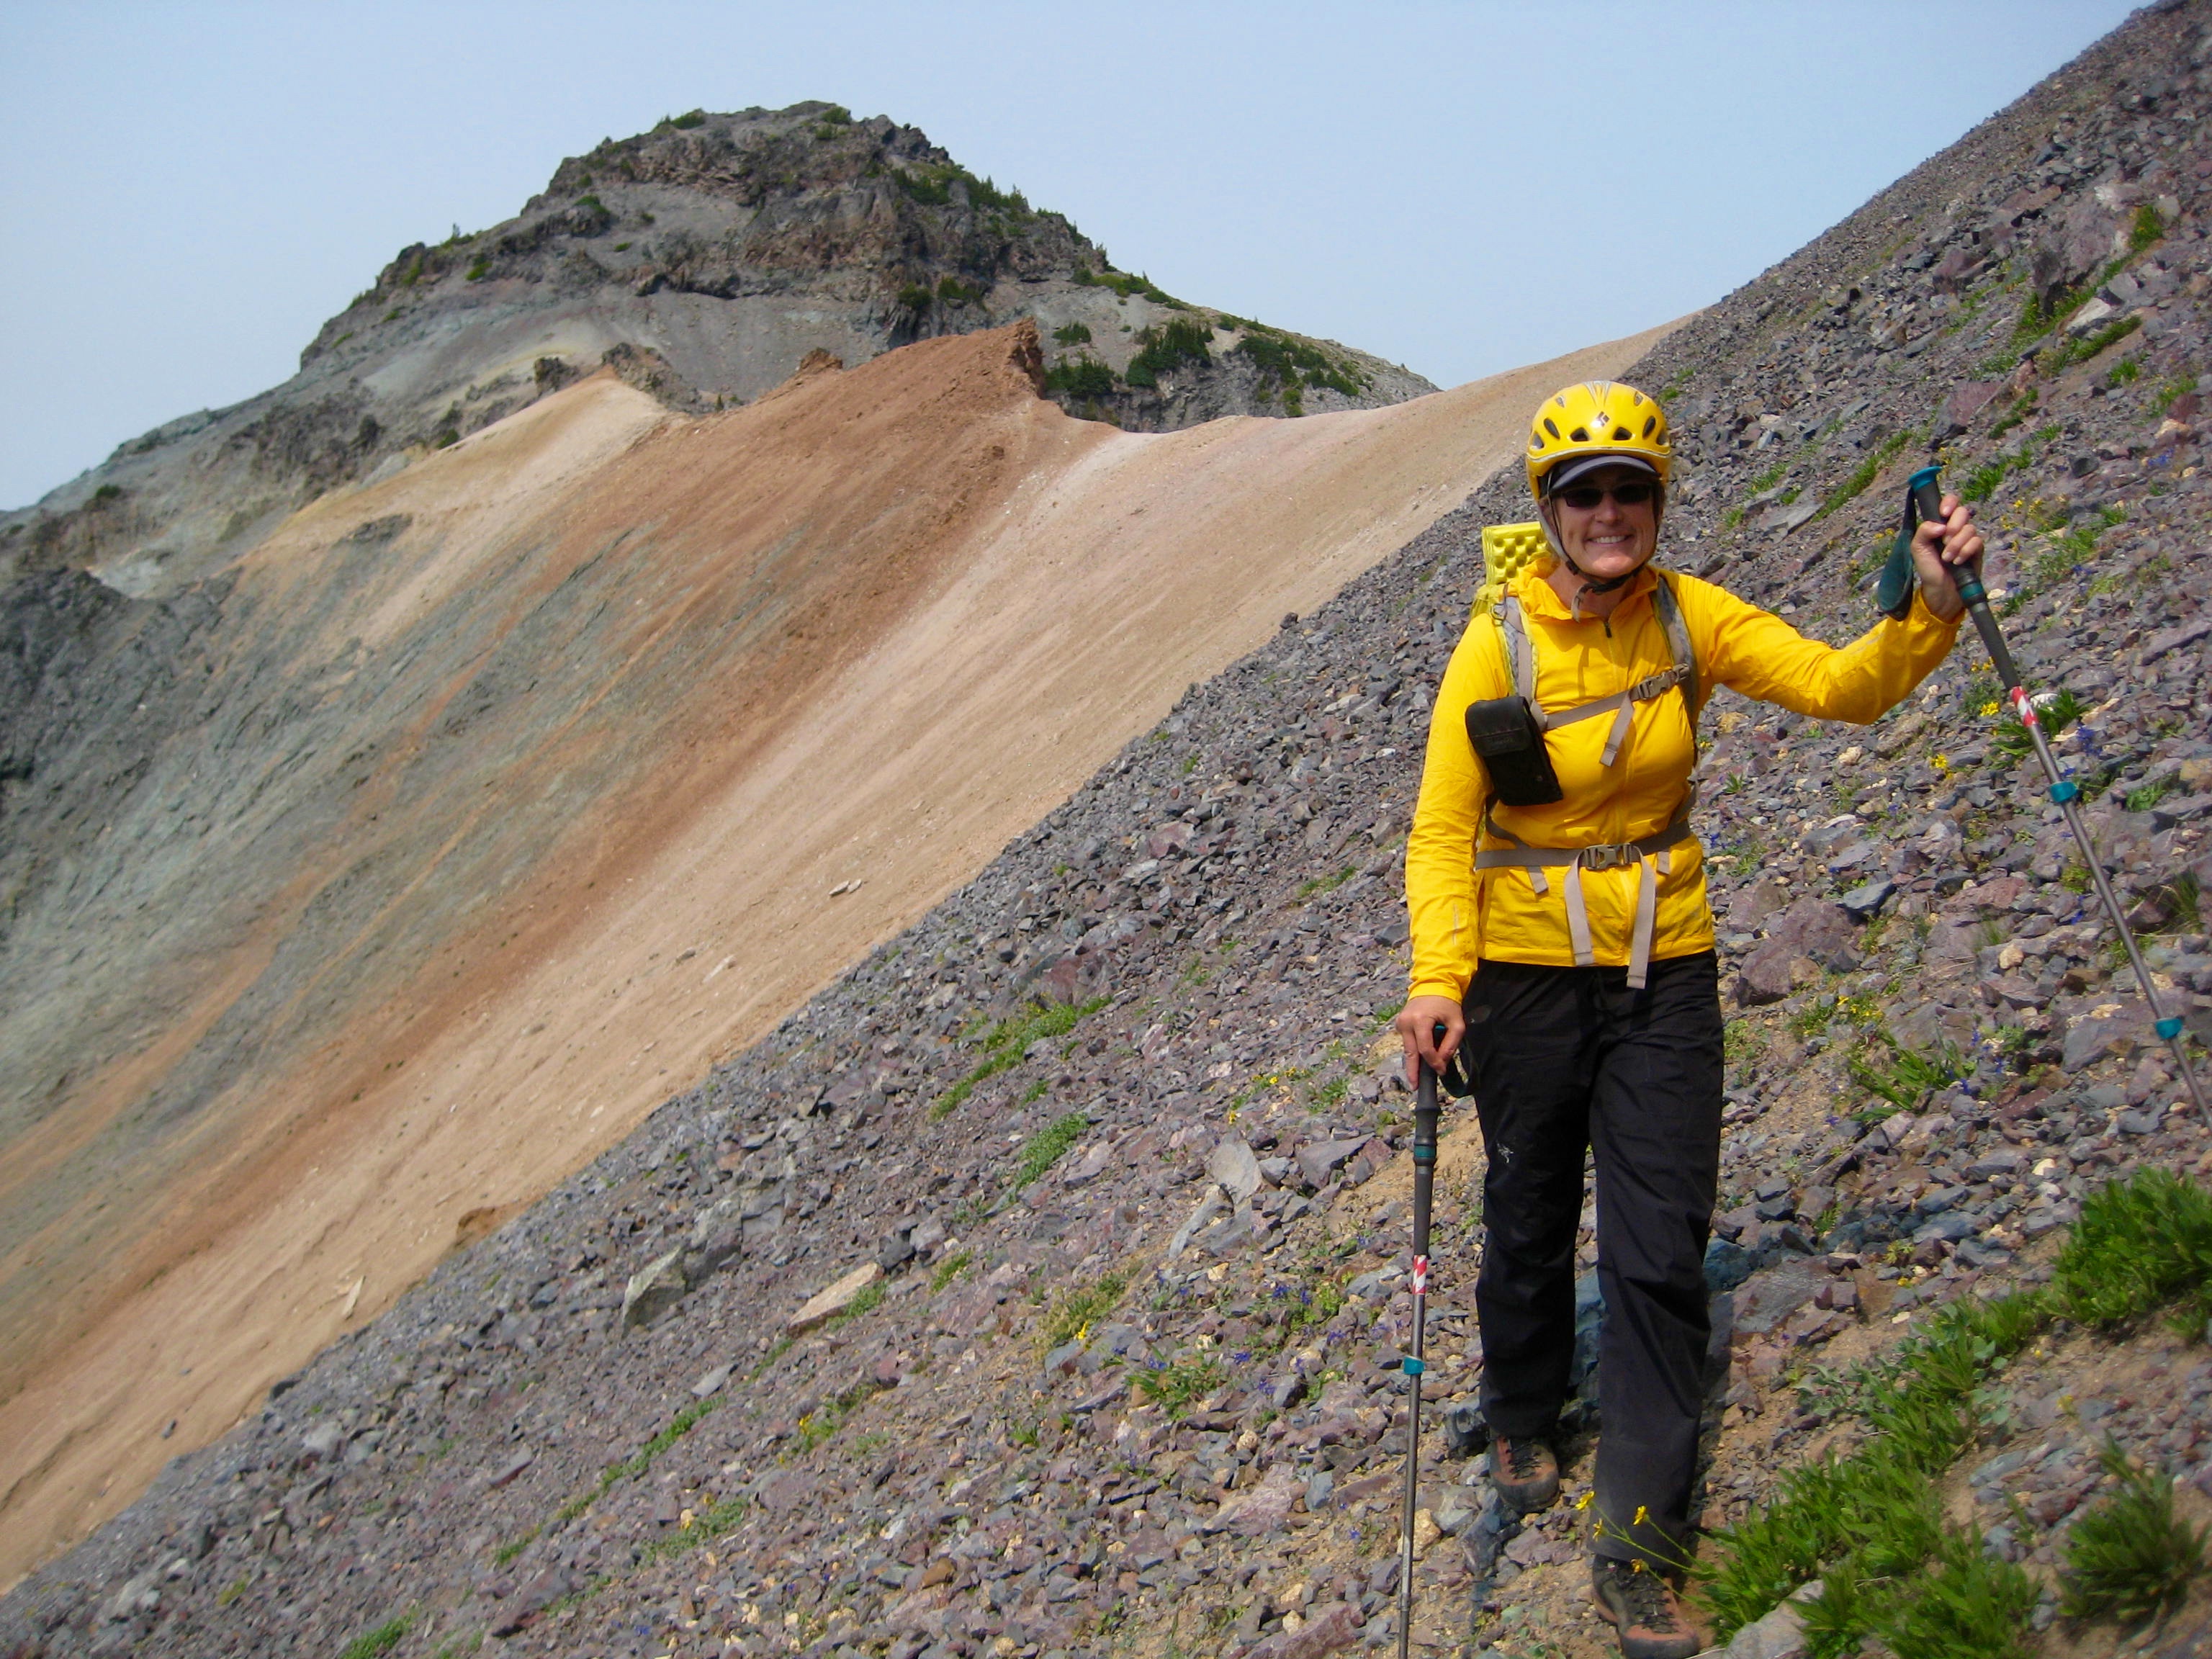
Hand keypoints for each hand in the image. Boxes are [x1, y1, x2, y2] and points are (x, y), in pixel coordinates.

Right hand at [1395, 996, 1465, 1088]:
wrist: (1433, 985)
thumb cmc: (1447, 1004)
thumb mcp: (1457, 1023)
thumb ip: (1451, 1044)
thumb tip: (1442, 1062)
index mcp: (1420, 1020)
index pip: (1425, 1049)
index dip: (1433, 1062)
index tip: (1441, 1071)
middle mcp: (1406, 1022)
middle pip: (1410, 1053)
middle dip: (1413, 1071)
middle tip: (1415, 1087)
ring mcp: (1400, 1023)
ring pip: (1407, 1050)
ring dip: (1413, 1063)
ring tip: (1416, 1079)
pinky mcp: (1400, 1025)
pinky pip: (1407, 1043)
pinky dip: (1414, 1052)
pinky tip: (1419, 1061)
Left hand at [1910, 492, 1983, 622]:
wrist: (1941, 590)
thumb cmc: (1929, 569)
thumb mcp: (1918, 549)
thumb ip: (1924, 532)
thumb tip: (1940, 525)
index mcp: (1940, 524)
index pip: (1949, 503)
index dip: (1949, 503)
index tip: (1943, 513)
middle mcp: (1955, 528)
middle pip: (1963, 512)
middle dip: (1954, 526)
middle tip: (1945, 540)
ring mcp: (1967, 538)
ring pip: (1969, 529)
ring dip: (1956, 544)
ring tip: (1947, 558)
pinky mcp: (1977, 550)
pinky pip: (1977, 542)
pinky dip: (1965, 551)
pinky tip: (1957, 562)